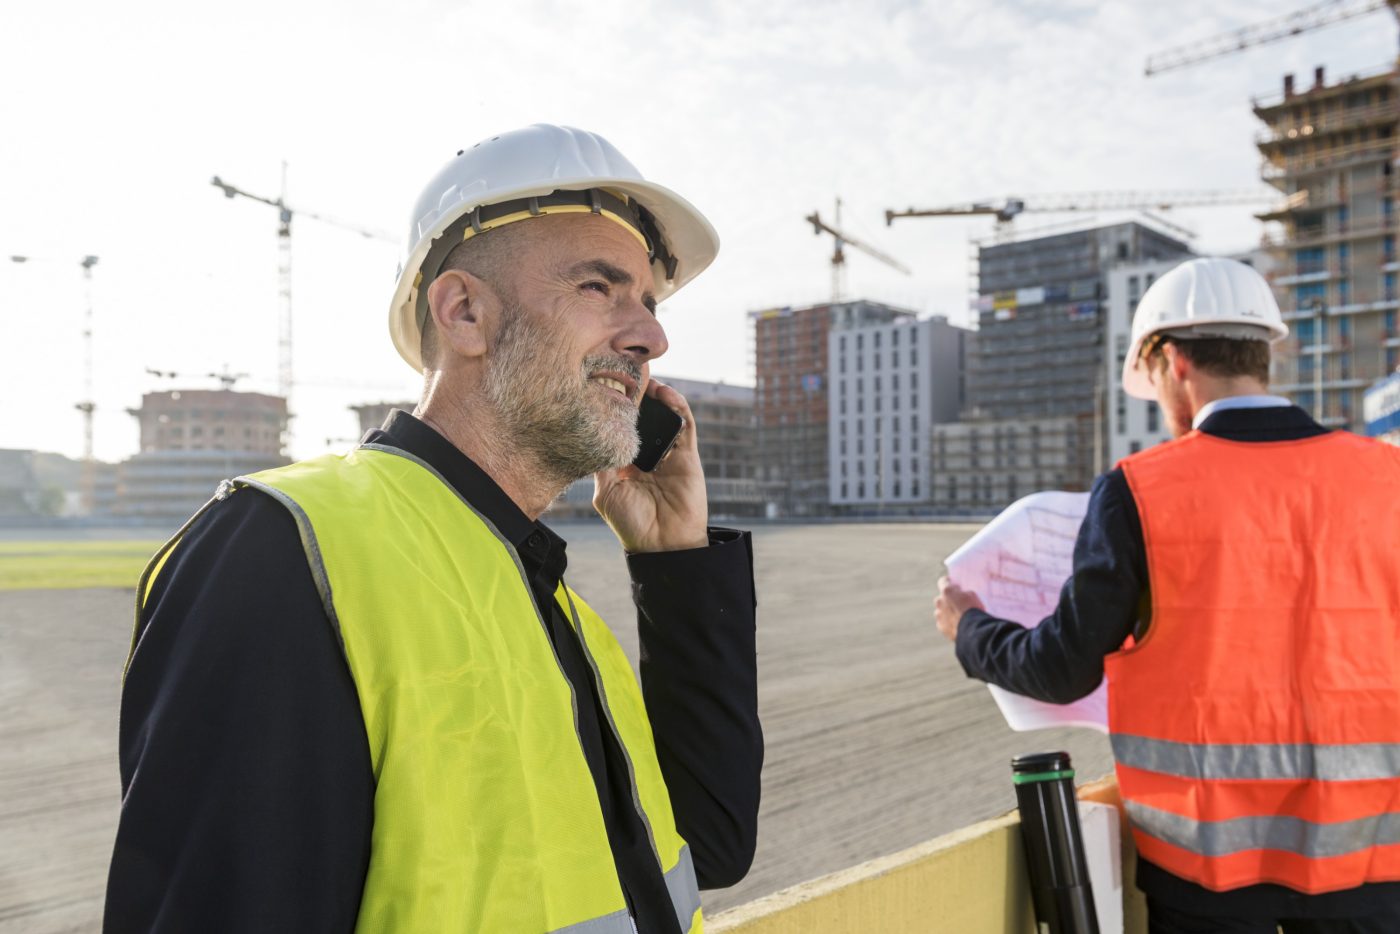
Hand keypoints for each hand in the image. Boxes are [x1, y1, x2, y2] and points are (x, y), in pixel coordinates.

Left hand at [593, 379, 708, 552]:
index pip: (620, 427)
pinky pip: (684, 424)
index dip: (615, 406)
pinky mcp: (687, 455)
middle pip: (642, 416)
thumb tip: (590, 430)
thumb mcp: (606, 492)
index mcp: (625, 463)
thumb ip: (601, 462)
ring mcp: (668, 453)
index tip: (603, 382)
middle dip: (635, 393)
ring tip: (644, 375)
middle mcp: (646, 455)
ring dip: (656, 394)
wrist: (664, 546)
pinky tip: (665, 393)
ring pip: (664, 415)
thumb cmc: (632, 525)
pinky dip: (677, 406)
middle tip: (625, 369)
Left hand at [935, 575, 985, 642]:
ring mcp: (938, 614)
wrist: (972, 629)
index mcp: (947, 591)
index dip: (949, 582)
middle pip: (941, 598)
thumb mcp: (972, 595)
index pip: (943, 581)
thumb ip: (963, 593)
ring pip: (941, 611)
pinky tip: (957, 625)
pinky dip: (948, 623)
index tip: (954, 586)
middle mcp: (939, 601)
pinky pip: (943, 622)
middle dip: (948, 600)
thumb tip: (961, 595)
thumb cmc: (973, 609)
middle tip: (958, 604)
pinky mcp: (940, 626)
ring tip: (959, 617)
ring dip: (947, 612)